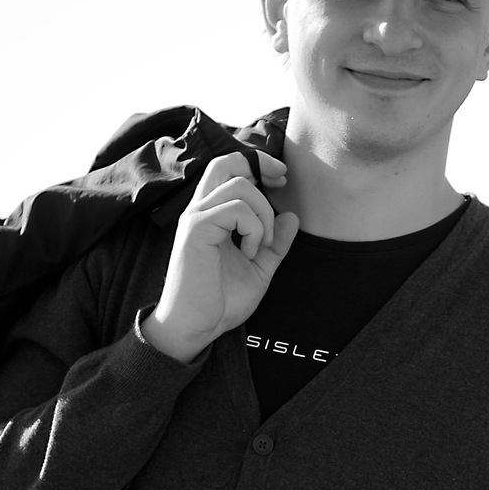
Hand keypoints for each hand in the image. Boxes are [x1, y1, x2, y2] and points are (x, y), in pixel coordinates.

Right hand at [141, 151, 299, 363]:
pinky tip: (250, 253)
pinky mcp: (196, 230)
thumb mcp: (259, 269)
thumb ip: (275, 244)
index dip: (258, 164)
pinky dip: (254, 230)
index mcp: (212, 215)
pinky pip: (236, 210)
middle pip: (226, 162)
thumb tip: (292, 216)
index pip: (229, 169)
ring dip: (263, 214)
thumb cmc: (221, 301)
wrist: (198, 327)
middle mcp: (200, 210)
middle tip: (281, 184)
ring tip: (262, 245)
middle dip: (260, 165)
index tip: (281, 178)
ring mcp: (196, 218)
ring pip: (239, 186)